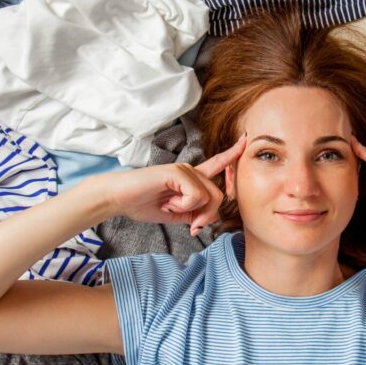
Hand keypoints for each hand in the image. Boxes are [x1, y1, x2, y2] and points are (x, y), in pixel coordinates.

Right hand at [106, 135, 245, 234]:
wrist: (119, 199)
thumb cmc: (143, 203)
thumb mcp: (176, 214)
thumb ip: (196, 214)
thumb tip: (212, 218)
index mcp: (191, 178)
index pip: (217, 165)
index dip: (232, 154)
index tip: (246, 140)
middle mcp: (191, 170)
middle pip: (219, 195)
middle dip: (206, 216)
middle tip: (190, 224)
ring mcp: (184, 169)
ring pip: (209, 197)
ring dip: (190, 210)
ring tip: (170, 206)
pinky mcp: (177, 172)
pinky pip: (195, 196)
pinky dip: (183, 206)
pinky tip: (168, 202)